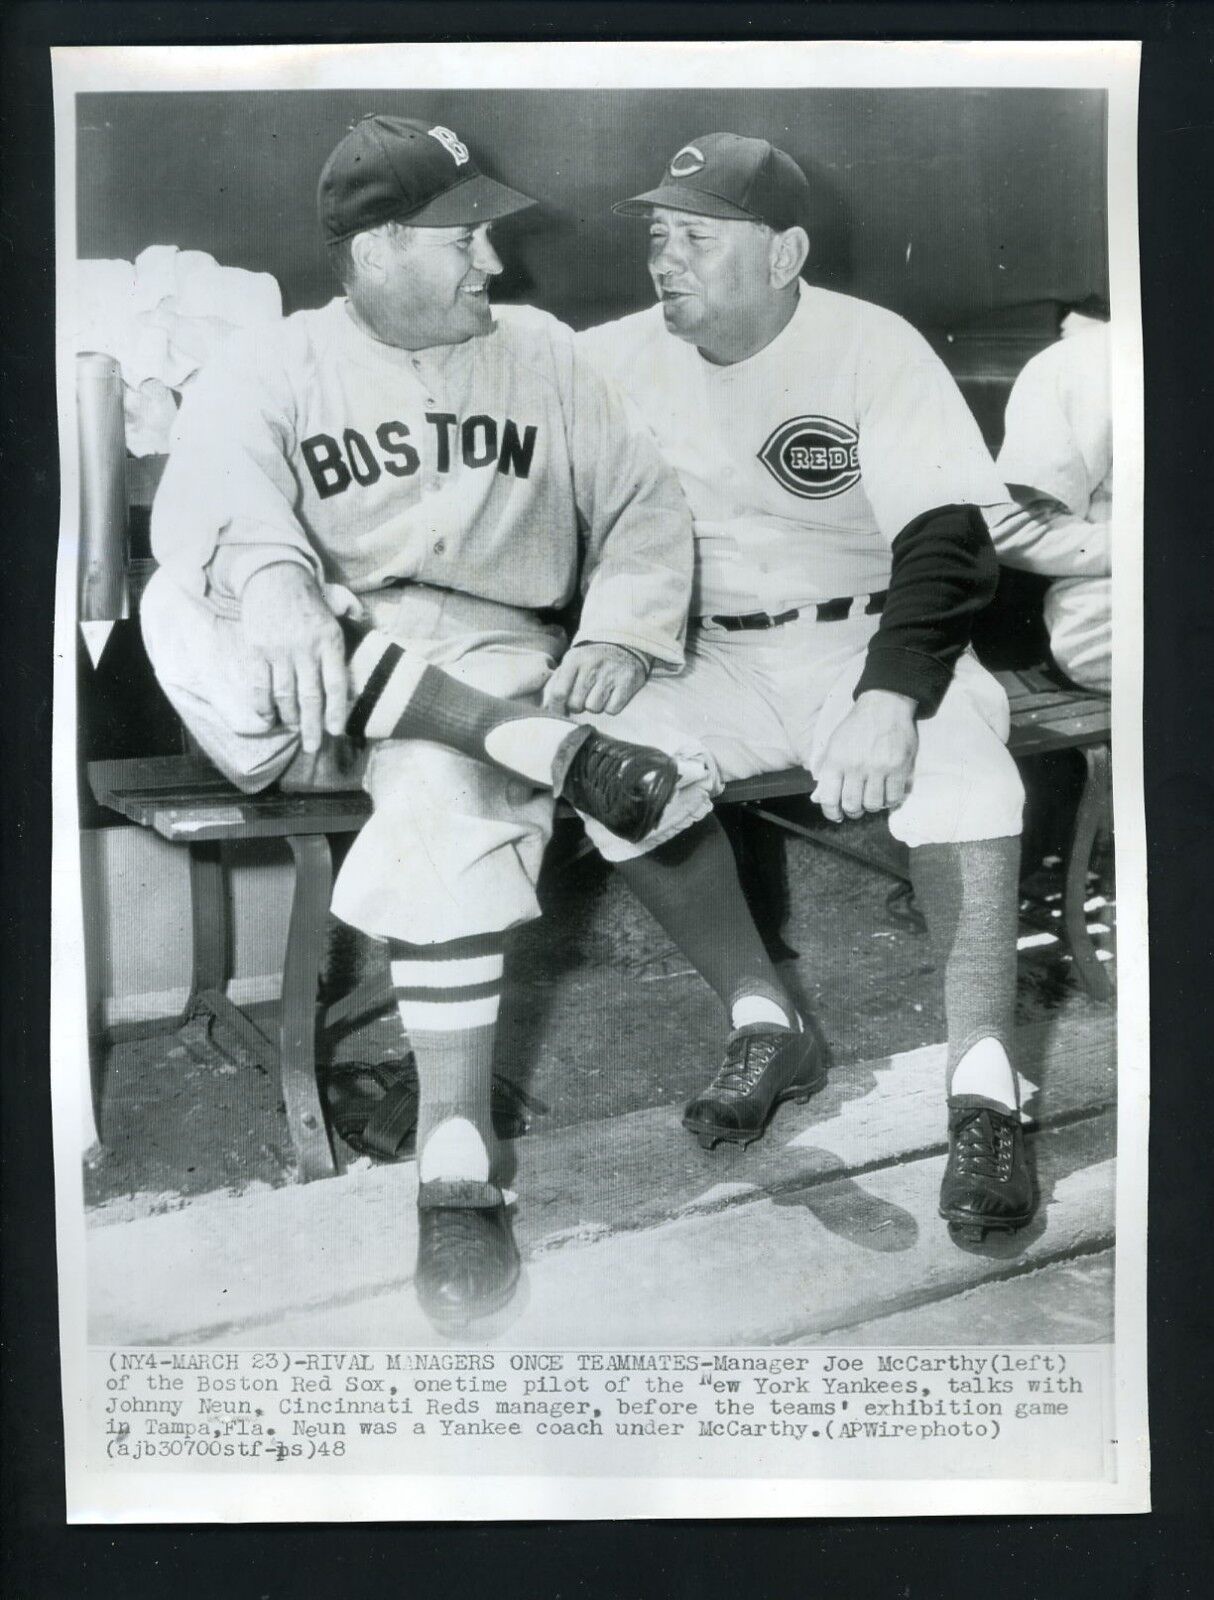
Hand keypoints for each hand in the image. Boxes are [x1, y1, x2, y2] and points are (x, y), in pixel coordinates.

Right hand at [240, 563, 348, 753]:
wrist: (274, 575)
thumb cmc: (309, 597)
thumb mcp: (336, 609)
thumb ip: (351, 623)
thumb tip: (365, 629)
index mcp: (330, 641)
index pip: (335, 684)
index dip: (337, 711)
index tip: (336, 731)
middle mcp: (306, 649)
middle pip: (310, 697)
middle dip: (312, 727)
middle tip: (314, 747)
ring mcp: (280, 651)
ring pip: (285, 696)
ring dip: (289, 718)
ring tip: (294, 730)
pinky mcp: (258, 651)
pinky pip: (261, 687)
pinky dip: (264, 706)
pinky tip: (270, 718)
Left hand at [542, 643, 648, 715]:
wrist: (624, 643)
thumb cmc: (592, 659)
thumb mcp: (573, 660)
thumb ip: (558, 680)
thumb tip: (545, 705)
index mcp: (574, 660)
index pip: (558, 693)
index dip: (557, 708)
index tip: (560, 711)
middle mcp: (591, 666)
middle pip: (576, 705)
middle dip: (577, 706)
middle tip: (583, 698)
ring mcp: (610, 674)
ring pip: (594, 708)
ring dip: (595, 706)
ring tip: (598, 694)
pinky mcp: (627, 682)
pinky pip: (612, 709)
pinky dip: (611, 706)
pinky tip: (611, 695)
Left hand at [811, 690, 918, 822]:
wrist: (885, 704)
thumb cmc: (857, 725)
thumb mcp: (834, 743)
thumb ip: (827, 768)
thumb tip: (822, 796)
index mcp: (836, 760)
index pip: (829, 798)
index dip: (831, 812)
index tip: (836, 816)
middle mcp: (856, 766)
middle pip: (853, 805)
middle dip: (853, 811)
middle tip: (857, 808)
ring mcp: (878, 767)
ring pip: (874, 804)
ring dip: (873, 806)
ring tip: (873, 798)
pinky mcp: (899, 767)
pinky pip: (894, 797)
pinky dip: (890, 800)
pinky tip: (887, 793)